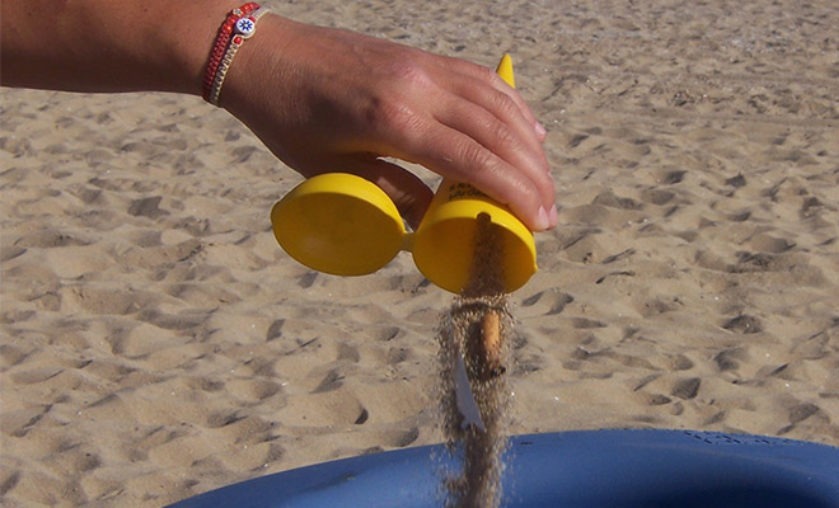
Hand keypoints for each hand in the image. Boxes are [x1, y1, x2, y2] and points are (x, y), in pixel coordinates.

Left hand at [222, 16, 555, 229]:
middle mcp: (418, 86)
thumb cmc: (288, 118)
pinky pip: (480, 80)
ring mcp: (423, 66)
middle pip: (496, 131)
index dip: (513, 191)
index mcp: (392, 119)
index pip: (472, 158)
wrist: (264, 55)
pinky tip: (526, 129)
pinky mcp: (421, 57)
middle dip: (531, 176)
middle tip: (549, 211)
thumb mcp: (331, 168)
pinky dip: (511, 106)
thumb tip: (435, 220)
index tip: (539, 220)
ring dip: (528, 144)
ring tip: (545, 179)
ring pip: (496, 103)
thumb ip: (390, 191)